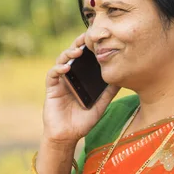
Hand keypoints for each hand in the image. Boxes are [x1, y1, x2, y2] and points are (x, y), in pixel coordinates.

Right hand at [42, 33, 119, 150]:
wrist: (67, 136)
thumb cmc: (83, 121)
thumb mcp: (100, 105)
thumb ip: (109, 92)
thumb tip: (122, 79)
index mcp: (82, 78)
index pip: (86, 58)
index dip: (90, 47)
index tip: (99, 38)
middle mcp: (70, 76)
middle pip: (73, 55)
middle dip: (79, 44)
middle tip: (87, 37)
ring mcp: (60, 81)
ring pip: (62, 61)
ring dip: (69, 54)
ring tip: (78, 51)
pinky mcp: (51, 88)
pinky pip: (52, 75)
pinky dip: (58, 69)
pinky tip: (66, 68)